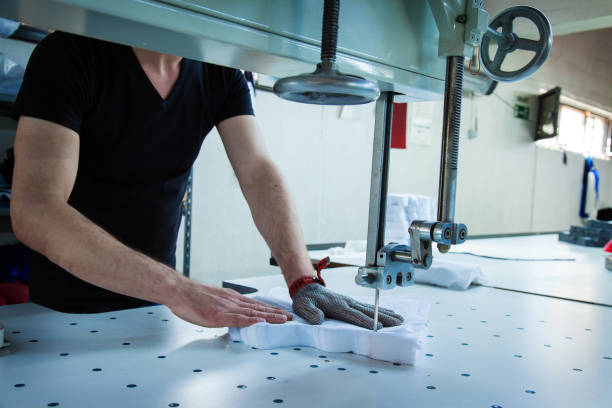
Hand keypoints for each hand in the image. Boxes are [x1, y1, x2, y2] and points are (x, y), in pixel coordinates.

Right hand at [168, 280, 292, 327]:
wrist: (179, 291)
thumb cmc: (193, 297)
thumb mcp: (215, 300)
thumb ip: (227, 308)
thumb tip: (235, 315)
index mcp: (232, 298)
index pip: (256, 305)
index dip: (270, 310)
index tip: (283, 313)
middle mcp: (232, 301)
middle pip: (258, 308)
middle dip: (275, 313)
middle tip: (290, 317)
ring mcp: (226, 308)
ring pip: (252, 313)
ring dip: (269, 317)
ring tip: (283, 320)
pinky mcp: (218, 315)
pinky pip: (237, 318)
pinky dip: (250, 320)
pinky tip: (260, 322)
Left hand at [292, 284, 403, 329]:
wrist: (306, 288)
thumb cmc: (305, 300)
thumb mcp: (303, 307)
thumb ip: (310, 313)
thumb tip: (319, 319)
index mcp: (337, 306)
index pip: (353, 315)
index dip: (366, 321)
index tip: (379, 327)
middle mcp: (347, 303)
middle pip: (368, 311)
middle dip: (384, 317)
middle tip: (399, 323)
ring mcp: (351, 302)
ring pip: (371, 309)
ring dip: (386, 314)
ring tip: (400, 320)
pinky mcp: (352, 303)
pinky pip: (368, 307)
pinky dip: (380, 310)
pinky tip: (390, 313)